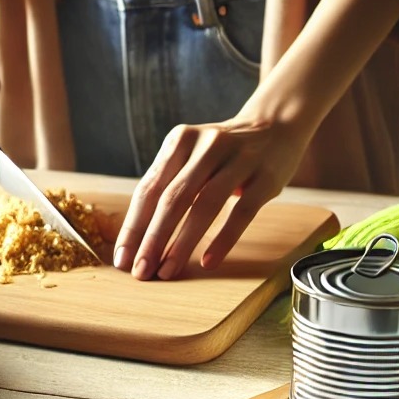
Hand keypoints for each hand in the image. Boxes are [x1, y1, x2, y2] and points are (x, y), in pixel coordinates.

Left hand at [115, 114, 315, 280]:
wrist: (276, 126)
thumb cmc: (223, 154)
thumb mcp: (192, 156)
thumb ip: (168, 185)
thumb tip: (138, 239)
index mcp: (180, 140)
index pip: (149, 188)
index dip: (133, 226)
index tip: (122, 258)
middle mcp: (207, 145)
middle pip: (173, 197)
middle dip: (152, 239)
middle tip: (140, 271)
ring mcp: (239, 158)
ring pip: (205, 205)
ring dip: (182, 243)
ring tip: (168, 271)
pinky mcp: (266, 176)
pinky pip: (242, 212)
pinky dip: (223, 239)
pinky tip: (208, 261)